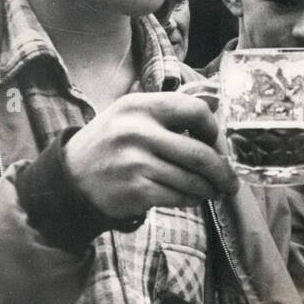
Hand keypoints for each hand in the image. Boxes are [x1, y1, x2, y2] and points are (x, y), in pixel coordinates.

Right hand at [63, 93, 238, 219]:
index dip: (214, 130)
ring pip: (193, 180)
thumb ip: (172, 109)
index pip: (196, 111)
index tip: (217, 144)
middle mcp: (137, 132)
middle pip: (201, 154)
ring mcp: (135, 163)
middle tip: (231, 182)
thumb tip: (219, 103)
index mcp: (141, 106)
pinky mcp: (135, 190)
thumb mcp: (134, 114)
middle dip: (223, 172)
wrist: (72, 176)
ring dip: (209, 189)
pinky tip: (192, 197)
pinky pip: (179, 197)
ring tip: (212, 191)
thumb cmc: (113, 142)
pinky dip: (192, 200)